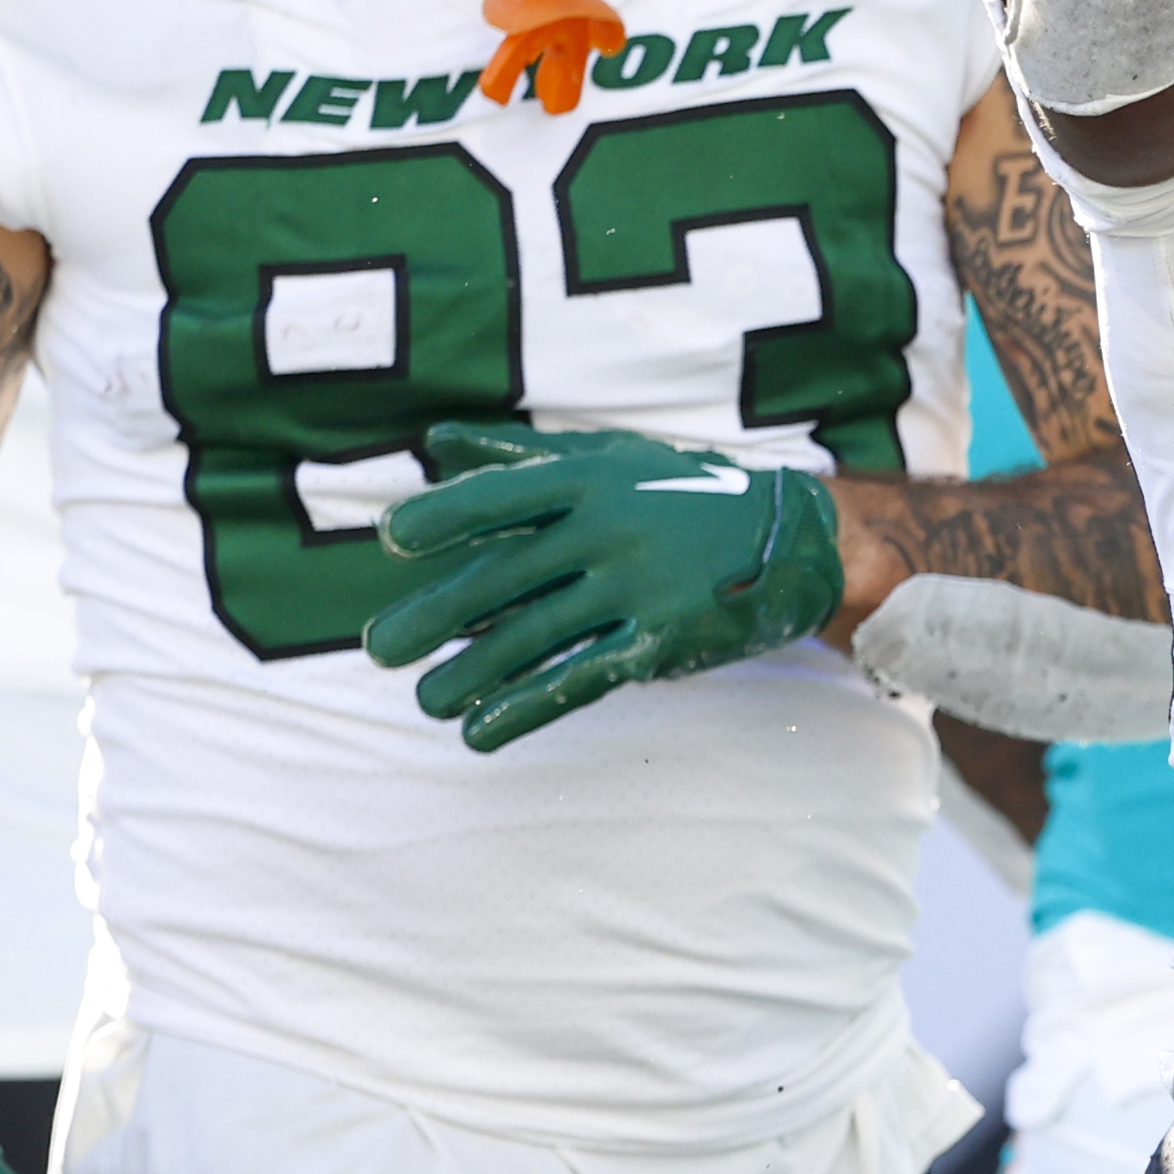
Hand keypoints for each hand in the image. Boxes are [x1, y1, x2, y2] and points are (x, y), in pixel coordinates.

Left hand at [364, 422, 848, 753]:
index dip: (447, 517)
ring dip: (472, 673)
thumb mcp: (609, 460)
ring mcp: (637, 588)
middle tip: (381, 648)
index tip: (392, 541)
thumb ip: (518, 458)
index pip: (503, 496)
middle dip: (437, 616)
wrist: (792, 538)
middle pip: (507, 577)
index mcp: (591, 480)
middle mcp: (611, 529)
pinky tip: (480, 731)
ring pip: (535, 636)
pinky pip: (580, 678)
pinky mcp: (659, 640)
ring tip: (425, 700)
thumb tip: (436, 442)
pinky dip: (526, 707)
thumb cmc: (683, 491)